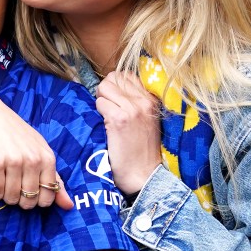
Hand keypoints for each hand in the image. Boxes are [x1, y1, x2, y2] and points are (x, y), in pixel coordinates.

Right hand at [0, 101, 69, 209]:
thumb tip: (69, 206)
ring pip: (11, 198)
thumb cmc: (13, 131)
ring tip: (2, 180)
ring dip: (5, 195)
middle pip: (29, 200)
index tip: (28, 191)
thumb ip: (53, 178)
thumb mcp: (38, 150)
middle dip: (19, 199)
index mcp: (47, 158)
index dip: (37, 200)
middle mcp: (33, 160)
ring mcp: (14, 161)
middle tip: (12, 185)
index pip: (49, 196)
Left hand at [95, 71, 161, 196]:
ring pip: (105, 87)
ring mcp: (132, 108)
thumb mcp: (147, 121)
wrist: (144, 175)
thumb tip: (114, 89)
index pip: (127, 75)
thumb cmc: (142, 152)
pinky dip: (98, 112)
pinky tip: (104, 125)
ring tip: (105, 116)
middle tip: (106, 108)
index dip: (115, 86)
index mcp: (152, 100)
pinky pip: (100, 103)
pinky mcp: (119, 119)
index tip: (114, 101)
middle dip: (105, 90)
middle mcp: (144, 101)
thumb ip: (136, 103)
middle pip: (114, 77)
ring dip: (100, 100)